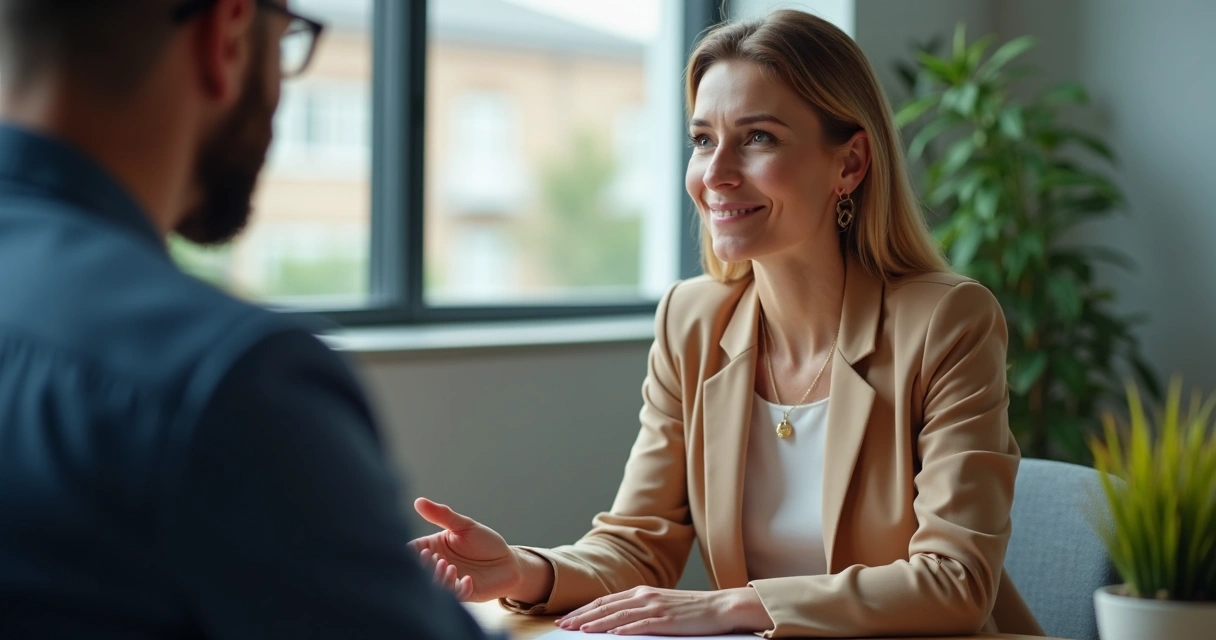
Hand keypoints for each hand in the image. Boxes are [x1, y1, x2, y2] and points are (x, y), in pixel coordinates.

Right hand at [408, 498, 524, 602]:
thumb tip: (418, 501)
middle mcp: (438, 566)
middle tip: (436, 558)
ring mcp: (450, 581)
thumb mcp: (464, 525)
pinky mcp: (463, 594)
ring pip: (435, 585)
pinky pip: (455, 596)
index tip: (421, 550)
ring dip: (440, 577)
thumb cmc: (485, 542)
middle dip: (424, 566)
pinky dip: (459, 589)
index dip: (411, 553)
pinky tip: (469, 578)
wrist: (508, 562)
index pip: (412, 551)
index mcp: (434, 548)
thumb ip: (441, 515)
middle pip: (419, 570)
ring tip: (450, 566)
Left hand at [556, 586, 772, 635]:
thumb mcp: (661, 605)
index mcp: (642, 592)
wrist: (720, 607)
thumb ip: (640, 609)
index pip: (605, 600)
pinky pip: (641, 625)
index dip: (584, 609)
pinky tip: (611, 635)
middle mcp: (645, 596)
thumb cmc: (691, 610)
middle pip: (606, 607)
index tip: (567, 617)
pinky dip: (624, 630)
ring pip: (618, 616)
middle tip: (562, 624)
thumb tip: (617, 621)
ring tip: (579, 630)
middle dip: (582, 616)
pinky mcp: (666, 620)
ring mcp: (655, 607)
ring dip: (597, 623)